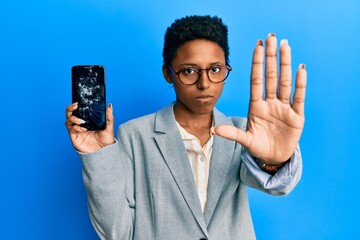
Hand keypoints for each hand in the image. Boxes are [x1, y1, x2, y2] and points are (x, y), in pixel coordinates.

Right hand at [65, 102, 114, 152]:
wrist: (103, 153)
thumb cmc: (106, 140)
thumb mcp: (109, 128)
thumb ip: (109, 117)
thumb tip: (110, 105)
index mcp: (87, 120)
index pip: (78, 110)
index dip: (75, 105)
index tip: (78, 101)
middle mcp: (80, 124)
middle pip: (69, 113)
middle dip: (70, 108)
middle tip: (76, 106)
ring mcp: (76, 130)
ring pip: (68, 120)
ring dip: (73, 118)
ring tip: (81, 121)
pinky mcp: (74, 137)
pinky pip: (71, 130)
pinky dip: (75, 127)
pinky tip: (83, 129)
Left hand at [212, 34, 306, 163]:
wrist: (274, 158)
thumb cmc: (258, 146)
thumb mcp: (245, 140)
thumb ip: (232, 134)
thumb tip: (213, 131)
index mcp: (256, 106)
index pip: (256, 80)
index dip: (257, 64)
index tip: (257, 46)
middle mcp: (270, 103)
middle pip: (271, 76)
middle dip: (271, 57)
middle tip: (272, 37)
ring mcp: (284, 108)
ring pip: (285, 82)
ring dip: (285, 64)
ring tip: (285, 46)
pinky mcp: (297, 116)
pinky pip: (298, 97)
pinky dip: (300, 84)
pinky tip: (300, 69)